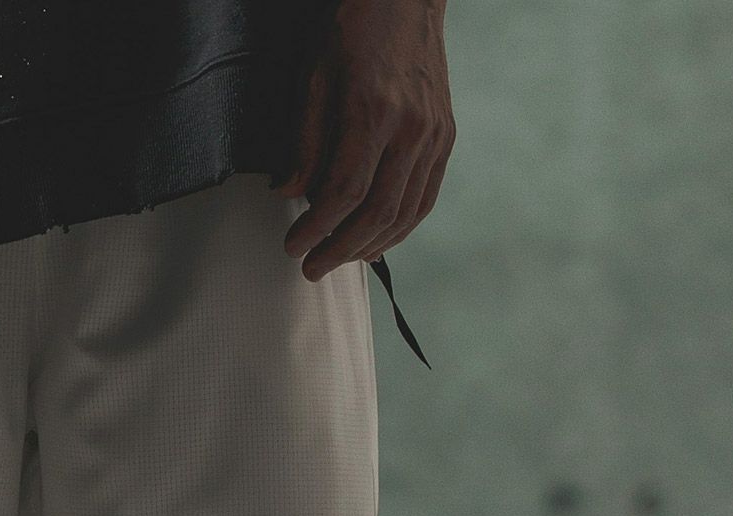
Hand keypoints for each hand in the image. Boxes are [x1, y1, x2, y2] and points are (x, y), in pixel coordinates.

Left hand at [273, 0, 455, 281]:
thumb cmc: (353, 29)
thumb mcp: (315, 76)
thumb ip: (305, 141)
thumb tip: (287, 193)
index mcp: (375, 111)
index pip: (345, 193)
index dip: (317, 229)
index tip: (292, 247)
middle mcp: (412, 128)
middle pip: (377, 213)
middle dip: (340, 250)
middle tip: (311, 268)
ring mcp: (435, 134)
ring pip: (404, 214)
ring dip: (369, 248)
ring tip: (338, 260)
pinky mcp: (445, 137)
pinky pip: (424, 199)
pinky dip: (398, 229)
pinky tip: (373, 243)